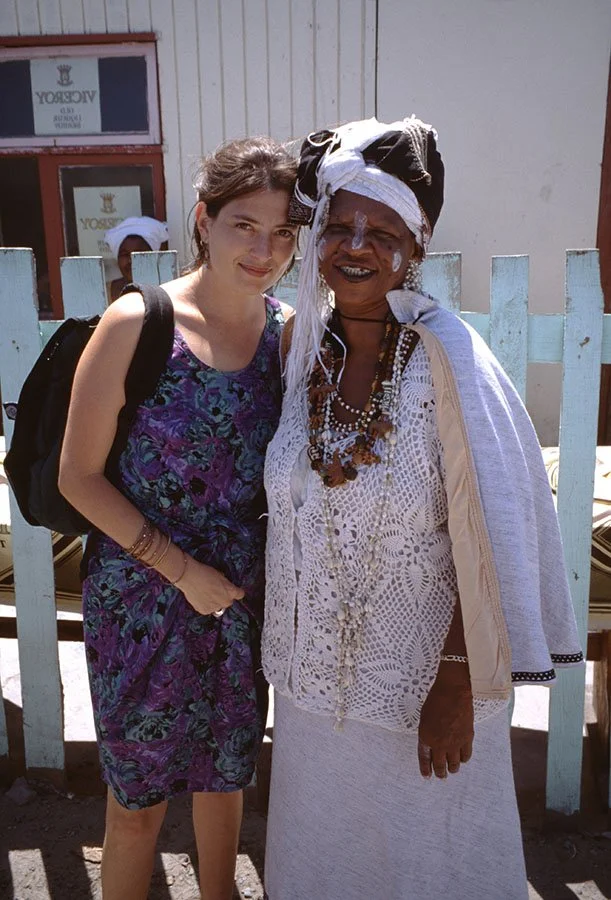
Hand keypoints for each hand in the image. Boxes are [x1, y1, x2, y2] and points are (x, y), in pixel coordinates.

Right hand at [177, 556, 244, 616]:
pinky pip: (208, 609)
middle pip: (228, 602)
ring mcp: (215, 608)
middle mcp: (225, 601)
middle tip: (215, 591)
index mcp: (231, 591)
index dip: (236, 592)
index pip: (240, 594)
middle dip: (223, 597)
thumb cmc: (204, 572)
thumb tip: (224, 585)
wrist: (189, 577)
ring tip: (205, 594)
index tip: (232, 590)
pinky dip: (205, 605)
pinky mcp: (205, 611)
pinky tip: (200, 597)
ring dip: (214, 602)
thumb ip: (225, 583)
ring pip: (218, 607)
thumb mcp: (219, 575)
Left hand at [417, 662, 473, 779]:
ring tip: (452, 769)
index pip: (424, 758)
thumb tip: (431, 742)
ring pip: (454, 764)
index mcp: (425, 737)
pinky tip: (462, 758)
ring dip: (452, 769)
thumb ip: (427, 732)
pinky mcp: (467, 739)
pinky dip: (464, 759)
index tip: (426, 775)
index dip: (425, 769)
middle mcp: (439, 743)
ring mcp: (454, 743)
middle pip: (440, 765)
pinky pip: (466, 756)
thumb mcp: (424, 717)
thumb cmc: (436, 699)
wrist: (453, 691)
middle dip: (440, 773)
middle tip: (441, 776)